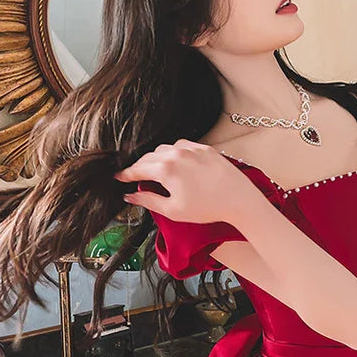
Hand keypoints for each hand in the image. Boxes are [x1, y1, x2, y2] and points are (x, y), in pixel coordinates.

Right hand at [114, 140, 251, 224]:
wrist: (238, 199)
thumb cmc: (207, 208)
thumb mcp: (173, 210)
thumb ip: (148, 200)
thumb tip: (130, 196)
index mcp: (166, 169)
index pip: (138, 169)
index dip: (126, 174)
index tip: (118, 177)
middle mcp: (176, 153)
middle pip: (149, 157)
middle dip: (140, 167)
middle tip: (134, 177)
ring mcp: (191, 148)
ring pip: (165, 149)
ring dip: (156, 159)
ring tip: (155, 172)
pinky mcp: (204, 147)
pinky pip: (182, 146)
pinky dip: (174, 153)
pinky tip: (175, 163)